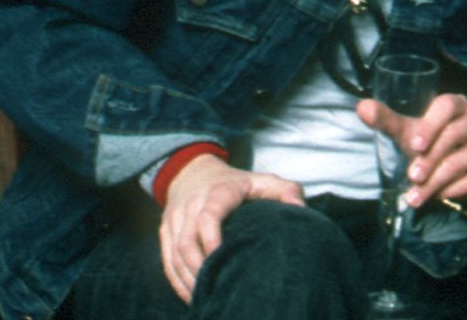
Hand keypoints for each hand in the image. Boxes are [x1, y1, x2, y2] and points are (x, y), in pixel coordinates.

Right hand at [157, 156, 305, 303]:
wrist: (194, 171)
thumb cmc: (238, 182)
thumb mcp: (263, 179)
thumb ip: (285, 191)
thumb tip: (301, 210)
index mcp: (217, 192)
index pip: (208, 216)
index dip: (212, 238)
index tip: (222, 259)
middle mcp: (191, 205)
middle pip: (187, 240)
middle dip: (199, 268)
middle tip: (215, 287)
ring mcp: (175, 218)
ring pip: (174, 253)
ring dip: (187, 277)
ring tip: (204, 295)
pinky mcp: (166, 230)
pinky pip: (166, 258)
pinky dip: (176, 279)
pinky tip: (190, 295)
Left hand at [356, 94, 466, 208]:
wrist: (464, 167)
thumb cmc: (432, 144)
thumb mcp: (411, 133)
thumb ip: (388, 121)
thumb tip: (362, 107)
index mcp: (457, 104)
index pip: (447, 105)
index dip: (431, 124)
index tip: (414, 146)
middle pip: (455, 134)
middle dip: (430, 159)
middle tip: (412, 178)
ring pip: (464, 160)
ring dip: (437, 182)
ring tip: (416, 197)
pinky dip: (458, 190)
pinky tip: (441, 198)